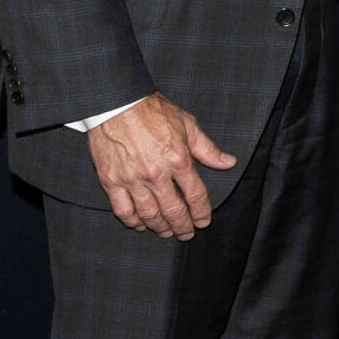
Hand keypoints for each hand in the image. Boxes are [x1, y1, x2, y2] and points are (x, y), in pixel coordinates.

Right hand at [87, 93, 235, 238]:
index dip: (202, 212)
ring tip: (166, 232)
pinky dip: (132, 221)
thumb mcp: (188, 124)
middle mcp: (156, 174)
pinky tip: (139, 224)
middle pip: (173, 210)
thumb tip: (228, 163)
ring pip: (149, 215)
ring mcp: (132, 179)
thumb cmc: (153, 111)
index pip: (195, 195)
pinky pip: (122, 210)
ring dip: (160, 228)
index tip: (204, 221)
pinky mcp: (111, 181)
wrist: (116, 104)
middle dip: (183, 226)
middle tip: (187, 234)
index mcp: (178, 159)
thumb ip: (207, 148)